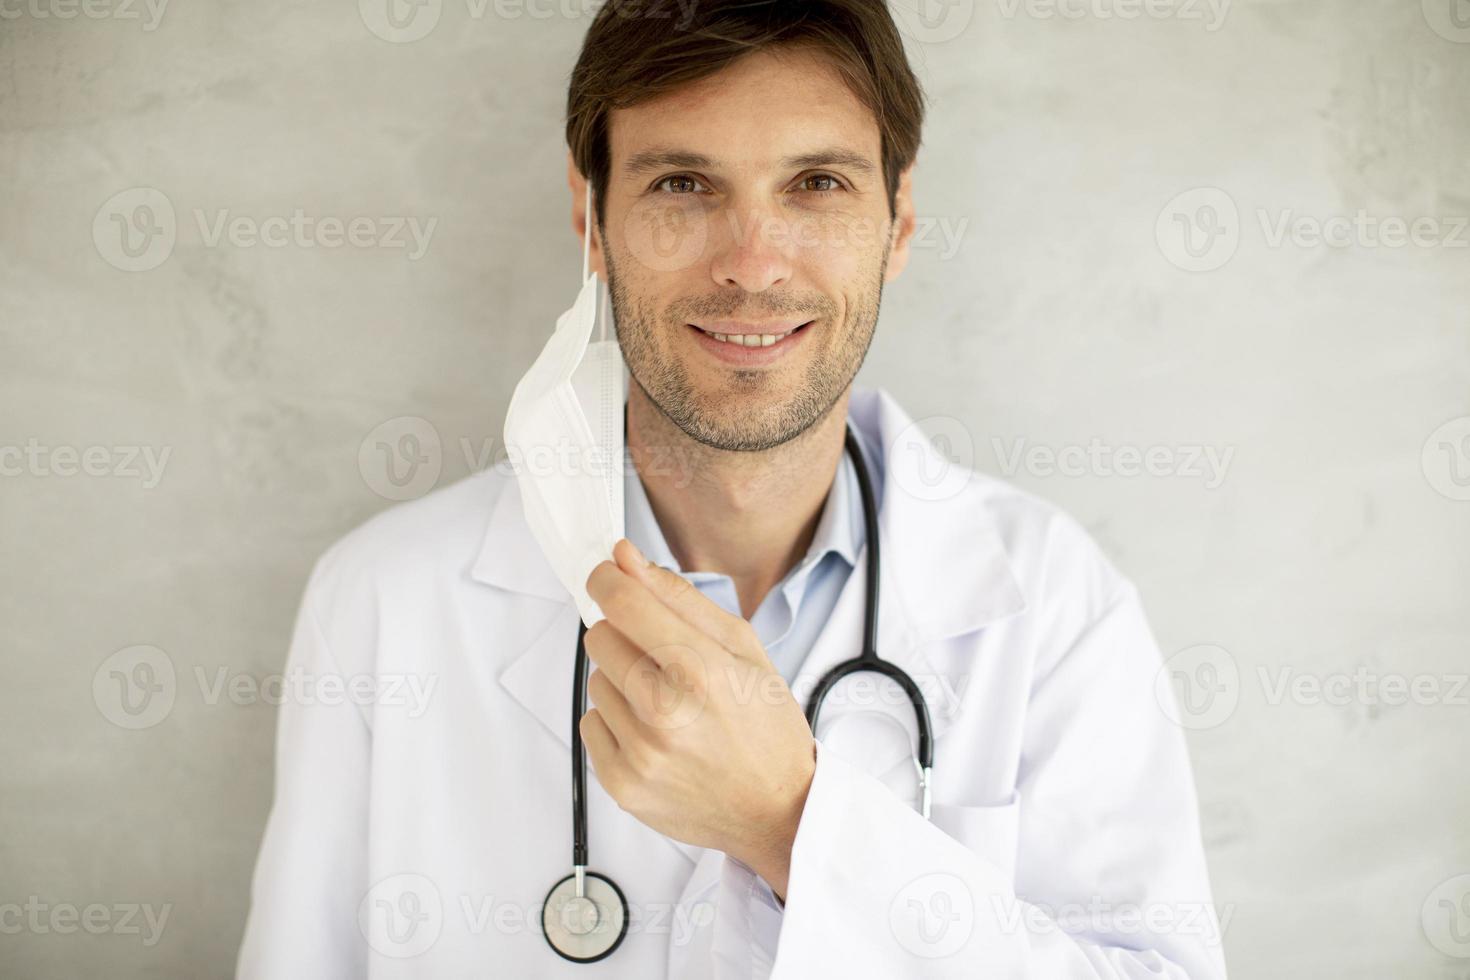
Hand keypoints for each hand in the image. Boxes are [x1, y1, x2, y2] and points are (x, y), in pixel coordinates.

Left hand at [579, 538, 816, 899]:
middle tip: (662, 658)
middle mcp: (665, 713)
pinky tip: (656, 733)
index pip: (623, 601)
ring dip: (623, 682)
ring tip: (668, 704)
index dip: (608, 579)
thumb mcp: (742, 647)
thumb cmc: (766, 727)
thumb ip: (679, 597)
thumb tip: (625, 558)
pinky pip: (591, 724)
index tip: (609, 576)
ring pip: (595, 680)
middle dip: (625, 635)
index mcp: (700, 670)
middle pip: (600, 637)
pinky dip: (617, 721)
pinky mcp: (621, 784)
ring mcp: (640, 753)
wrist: (778, 811)